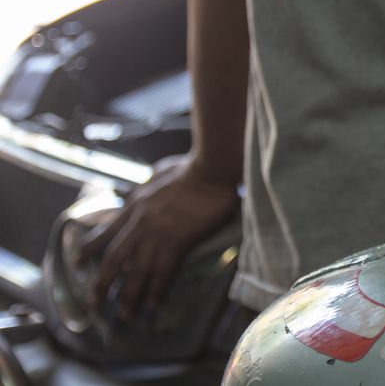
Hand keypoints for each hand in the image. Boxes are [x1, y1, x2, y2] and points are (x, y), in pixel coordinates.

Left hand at [78, 153, 239, 318]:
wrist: (210, 170)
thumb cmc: (190, 167)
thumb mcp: (156, 174)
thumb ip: (145, 188)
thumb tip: (138, 193)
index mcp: (134, 205)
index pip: (105, 232)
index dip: (89, 249)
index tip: (77, 263)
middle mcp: (139, 223)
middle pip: (114, 259)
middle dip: (102, 283)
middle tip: (95, 302)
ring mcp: (157, 234)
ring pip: (136, 272)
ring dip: (129, 295)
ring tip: (124, 314)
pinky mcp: (178, 242)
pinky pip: (162, 272)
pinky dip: (156, 291)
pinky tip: (152, 305)